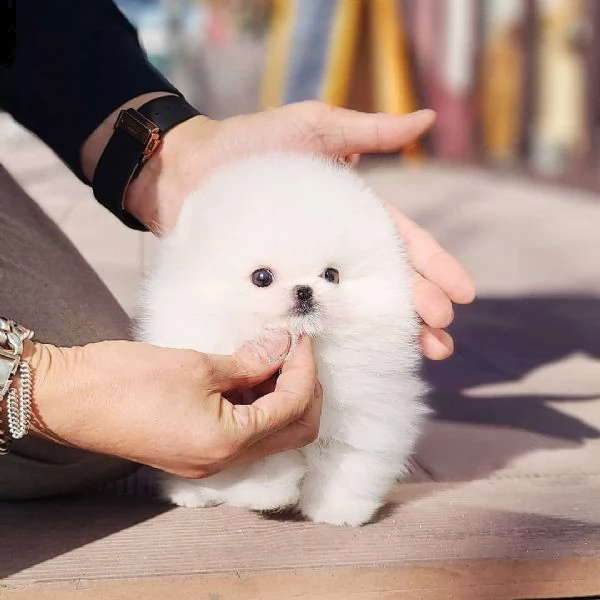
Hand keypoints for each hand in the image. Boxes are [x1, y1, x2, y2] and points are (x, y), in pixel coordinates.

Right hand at [25, 334, 321, 477]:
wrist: (68, 398)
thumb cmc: (124, 380)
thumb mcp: (196, 364)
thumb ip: (249, 360)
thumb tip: (284, 346)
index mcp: (226, 443)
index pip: (292, 407)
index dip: (304, 368)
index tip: (300, 336)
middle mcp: (223, 461)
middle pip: (293, 431)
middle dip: (304, 388)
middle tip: (296, 349)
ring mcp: (209, 460)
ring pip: (271, 433)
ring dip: (281, 394)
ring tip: (273, 354)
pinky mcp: (196, 451)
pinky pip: (244, 432)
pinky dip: (256, 403)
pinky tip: (250, 371)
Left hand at [84, 98, 474, 359]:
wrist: (189, 172)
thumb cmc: (250, 145)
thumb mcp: (312, 129)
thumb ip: (367, 131)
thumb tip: (427, 120)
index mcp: (353, 216)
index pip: (404, 245)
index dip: (435, 269)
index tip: (462, 296)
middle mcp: (336, 251)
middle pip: (389, 284)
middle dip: (421, 311)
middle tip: (442, 340)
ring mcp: (308, 276)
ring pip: (359, 307)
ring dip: (393, 332)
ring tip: (424, 356)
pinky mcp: (278, 294)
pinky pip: (313, 318)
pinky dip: (339, 338)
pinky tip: (362, 356)